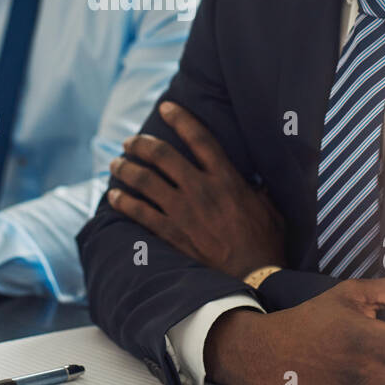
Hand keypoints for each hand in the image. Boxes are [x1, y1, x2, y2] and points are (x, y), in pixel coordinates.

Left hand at [107, 101, 284, 278]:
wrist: (254, 277)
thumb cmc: (267, 243)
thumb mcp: (270, 207)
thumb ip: (256, 188)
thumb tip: (255, 179)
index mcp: (226, 178)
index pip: (199, 138)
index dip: (181, 119)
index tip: (166, 107)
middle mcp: (201, 189)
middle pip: (163, 156)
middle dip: (142, 144)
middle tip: (130, 141)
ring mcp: (184, 211)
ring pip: (145, 181)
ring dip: (126, 169)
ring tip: (116, 163)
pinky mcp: (173, 234)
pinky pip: (141, 213)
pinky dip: (124, 202)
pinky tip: (114, 196)